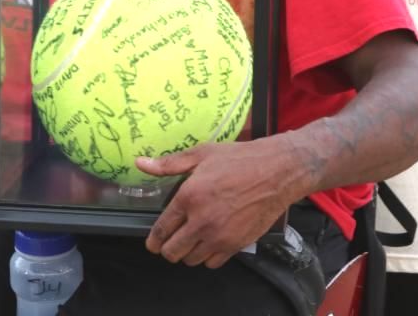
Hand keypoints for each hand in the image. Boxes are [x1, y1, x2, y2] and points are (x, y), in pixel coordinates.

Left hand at [135, 136, 297, 268]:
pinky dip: (208, 257)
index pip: (162, 229)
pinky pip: (213, 263)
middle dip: (168, 249)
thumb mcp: (201, 154)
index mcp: (189, 197)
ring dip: (188, 253)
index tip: (152, 243)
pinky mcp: (237, 245)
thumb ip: (169, 164)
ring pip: (192, 260)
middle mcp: (202, 221)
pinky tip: (210, 243)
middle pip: (173, 252)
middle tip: (171, 242)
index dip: (153, 240)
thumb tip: (140, 164)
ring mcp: (220, 236)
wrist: (277, 171)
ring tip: (192, 240)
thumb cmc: (239, 159)